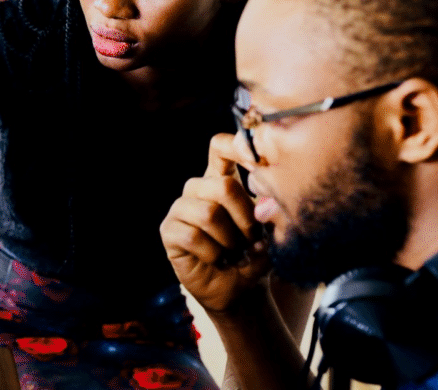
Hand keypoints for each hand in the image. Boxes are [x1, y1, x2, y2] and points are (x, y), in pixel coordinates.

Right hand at [160, 133, 268, 312]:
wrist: (238, 290)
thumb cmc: (254, 255)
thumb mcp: (268, 232)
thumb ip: (267, 214)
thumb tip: (263, 207)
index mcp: (222, 180)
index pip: (220, 147)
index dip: (236, 146)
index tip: (257, 162)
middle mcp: (198, 189)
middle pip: (223, 185)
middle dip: (246, 217)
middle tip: (252, 239)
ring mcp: (180, 209)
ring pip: (209, 213)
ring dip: (230, 240)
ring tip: (235, 252)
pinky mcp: (169, 230)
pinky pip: (192, 235)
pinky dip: (213, 253)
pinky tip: (216, 260)